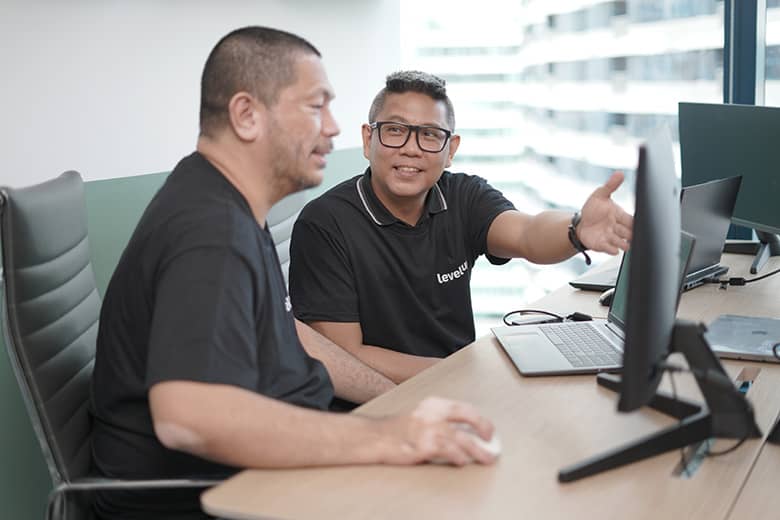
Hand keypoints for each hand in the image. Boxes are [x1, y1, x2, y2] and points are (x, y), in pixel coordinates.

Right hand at [372, 397, 496, 465]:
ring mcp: (428, 429)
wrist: (376, 437)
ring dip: (477, 450)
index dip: (480, 420)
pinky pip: (448, 451)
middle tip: (491, 442)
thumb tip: (466, 434)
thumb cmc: (398, 430)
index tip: (488, 431)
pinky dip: (459, 457)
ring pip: (462, 438)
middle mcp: (433, 413)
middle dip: (484, 429)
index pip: (464, 408)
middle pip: (468, 417)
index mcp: (433, 404)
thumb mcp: (421, 417)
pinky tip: (462, 461)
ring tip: (486, 458)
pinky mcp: (423, 445)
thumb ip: (441, 421)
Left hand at [577, 171, 632, 254]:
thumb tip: (619, 173)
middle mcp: (617, 227)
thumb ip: (610, 186)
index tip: (637, 224)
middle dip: (631, 235)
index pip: (632, 220)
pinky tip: (614, 249)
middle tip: (631, 235)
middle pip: (630, 233)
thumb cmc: (592, 209)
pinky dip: (613, 250)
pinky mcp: (603, 245)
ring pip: (622, 243)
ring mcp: (611, 237)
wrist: (579, 224)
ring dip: (623, 243)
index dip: (635, 222)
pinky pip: (610, 249)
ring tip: (624, 244)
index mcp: (620, 215)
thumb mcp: (600, 195)